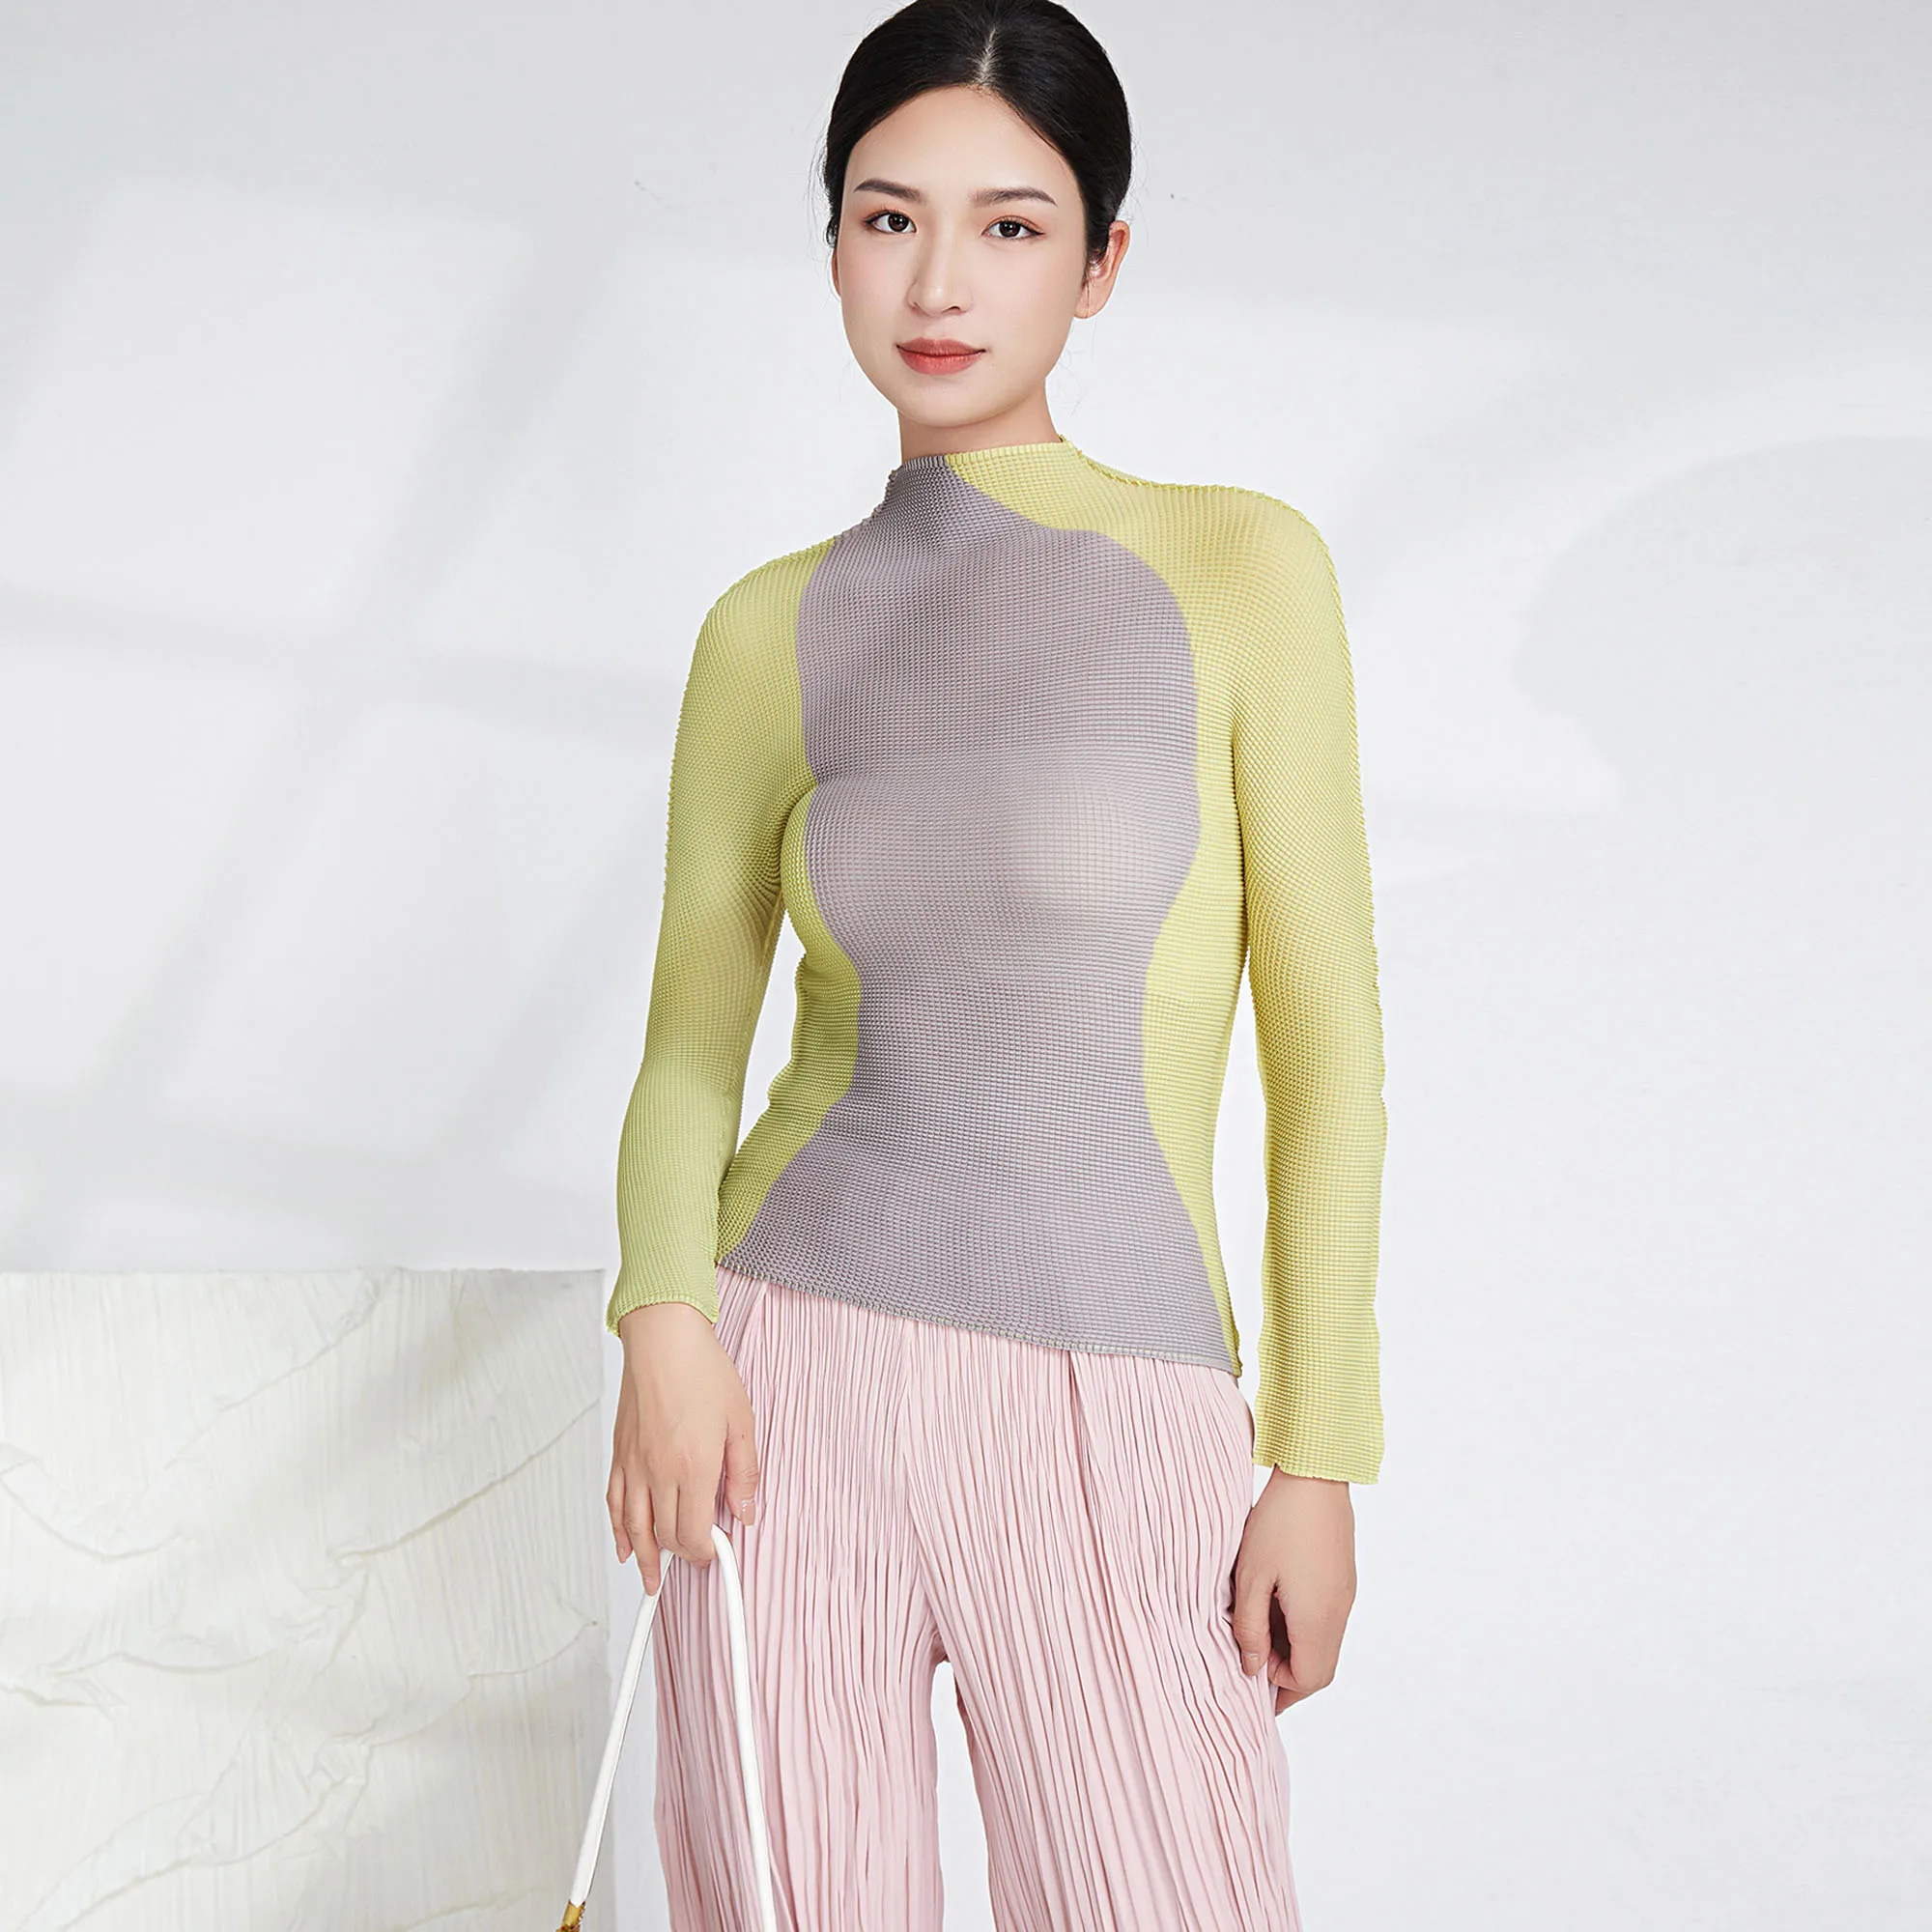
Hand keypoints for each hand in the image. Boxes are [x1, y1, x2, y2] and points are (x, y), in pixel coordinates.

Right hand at [607, 1302, 761, 1594]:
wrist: (664, 1338)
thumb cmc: (703, 1371)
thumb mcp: (741, 1421)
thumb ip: (745, 1473)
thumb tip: (746, 1512)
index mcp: (692, 1467)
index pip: (693, 1534)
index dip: (705, 1552)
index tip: (716, 1552)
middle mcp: (658, 1472)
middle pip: (664, 1535)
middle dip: (681, 1555)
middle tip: (696, 1559)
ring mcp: (634, 1464)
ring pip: (634, 1527)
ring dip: (644, 1559)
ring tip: (652, 1581)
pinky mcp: (620, 1453)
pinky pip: (614, 1502)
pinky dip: (618, 1530)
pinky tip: (626, 1545)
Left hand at [1229, 1469, 1356, 1713]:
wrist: (1316, 1475)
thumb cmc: (1278, 1522)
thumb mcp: (1250, 1577)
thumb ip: (1249, 1627)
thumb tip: (1251, 1667)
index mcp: (1317, 1619)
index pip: (1307, 1680)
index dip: (1277, 1684)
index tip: (1248, 1664)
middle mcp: (1339, 1613)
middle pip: (1320, 1668)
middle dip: (1286, 1672)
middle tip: (1251, 1651)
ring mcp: (1345, 1595)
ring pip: (1323, 1643)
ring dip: (1292, 1645)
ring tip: (1257, 1620)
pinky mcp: (1344, 1578)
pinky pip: (1327, 1618)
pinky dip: (1302, 1624)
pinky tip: (1275, 1597)